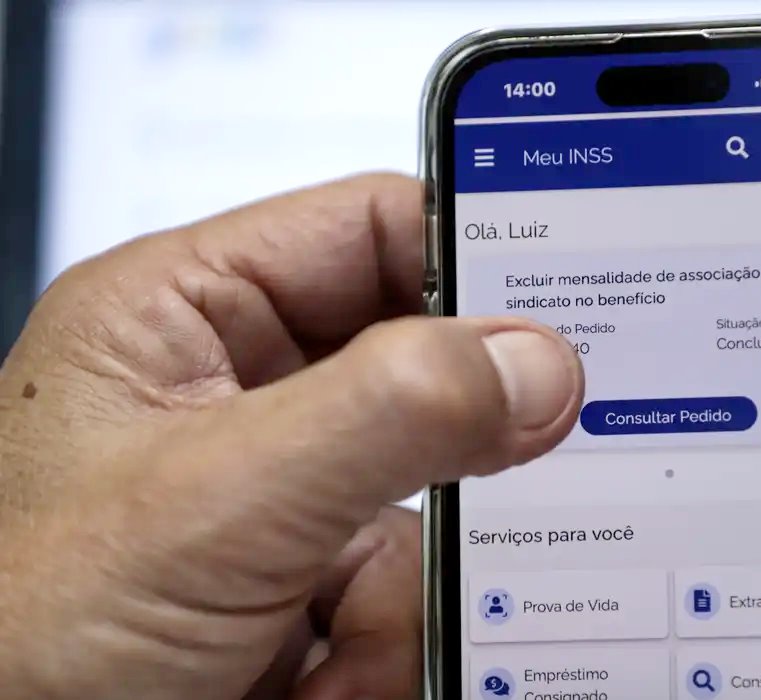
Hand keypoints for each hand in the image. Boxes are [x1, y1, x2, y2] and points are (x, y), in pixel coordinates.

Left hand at [0, 174, 583, 699]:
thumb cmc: (19, 636)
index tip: (573, 306)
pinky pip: (404, 582)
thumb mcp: (215, 505)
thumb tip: (534, 365)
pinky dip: (385, 643)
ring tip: (331, 640)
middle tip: (500, 472)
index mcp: (187, 314)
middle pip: (418, 373)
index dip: (475, 254)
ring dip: (400, 586)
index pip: (373, 229)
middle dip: (451, 454)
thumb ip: (386, 415)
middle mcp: (239, 393)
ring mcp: (275, 495)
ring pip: (427, 496)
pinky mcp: (297, 581)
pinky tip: (316, 681)